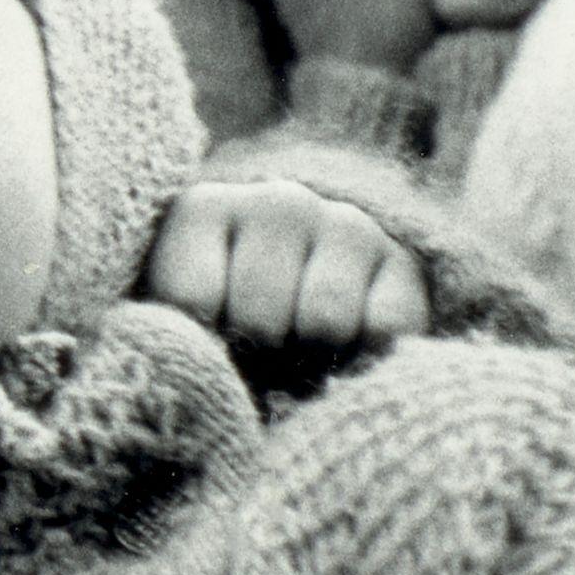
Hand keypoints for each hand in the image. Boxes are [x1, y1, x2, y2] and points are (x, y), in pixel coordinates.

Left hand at [140, 177, 432, 354]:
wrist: (308, 290)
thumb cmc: (224, 311)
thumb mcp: (178, 312)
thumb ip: (171, 332)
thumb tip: (193, 372)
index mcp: (203, 208)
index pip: (190, 299)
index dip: (200, 344)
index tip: (206, 345)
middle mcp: (277, 202)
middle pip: (258, 317)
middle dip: (258, 356)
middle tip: (260, 358)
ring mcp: (345, 223)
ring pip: (324, 322)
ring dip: (313, 360)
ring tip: (300, 354)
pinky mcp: (403, 261)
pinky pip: (385, 328)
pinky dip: (367, 355)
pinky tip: (348, 348)